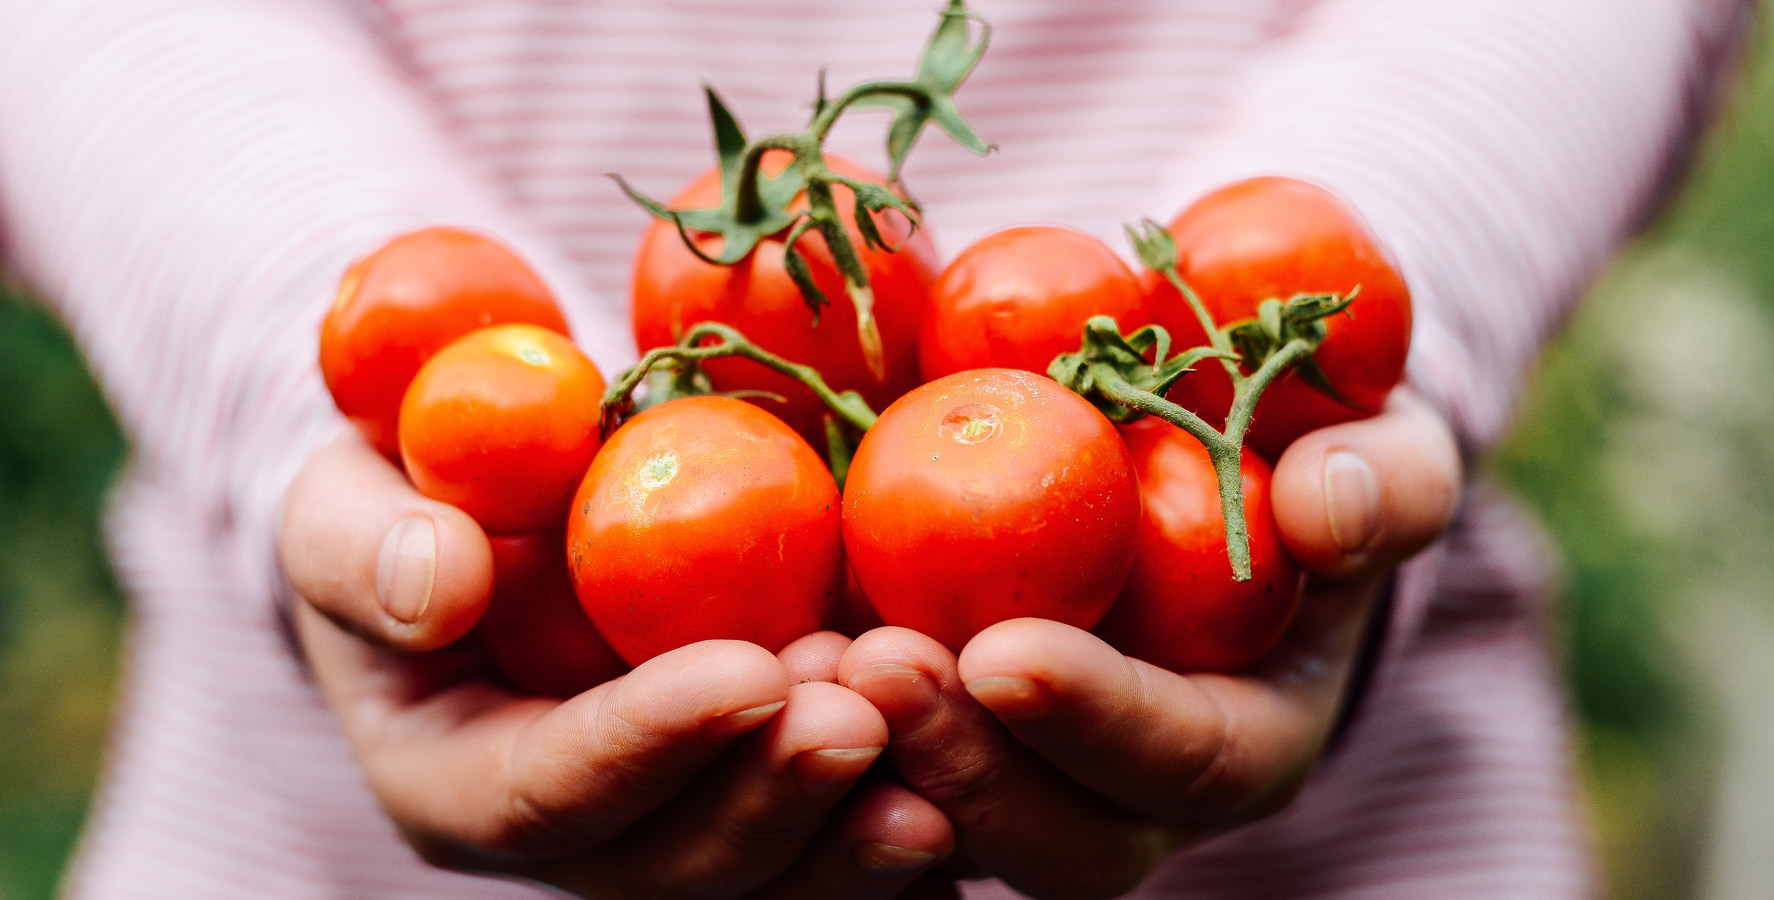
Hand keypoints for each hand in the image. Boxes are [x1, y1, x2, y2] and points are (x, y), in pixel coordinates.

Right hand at [281, 436, 955, 897]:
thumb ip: (362, 545)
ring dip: (858, 826)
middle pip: (678, 861)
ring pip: (774, 874)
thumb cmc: (399, 496)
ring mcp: (673, 825)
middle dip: (777, 798)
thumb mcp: (342, 498)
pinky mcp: (756, 795)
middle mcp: (578, 834)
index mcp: (458, 779)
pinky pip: (837, 837)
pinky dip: (910, 809)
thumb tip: (438, 585)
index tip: (746, 676)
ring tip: (943, 757)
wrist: (479, 514)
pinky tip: (981, 773)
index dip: (647, 745)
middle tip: (868, 710)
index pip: (550, 791)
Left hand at [836, 391, 1459, 898]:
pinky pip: (879, 767)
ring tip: (795, 663)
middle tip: (870, 665)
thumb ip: (1386, 483)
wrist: (1217, 465)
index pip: (1181, 765)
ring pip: (945, 825)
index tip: (1005, 655)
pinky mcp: (950, 735)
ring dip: (870, 759)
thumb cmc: (1310, 458)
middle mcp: (1133, 793)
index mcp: (1247, 741)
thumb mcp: (1381, 453)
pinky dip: (816, 727)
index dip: (1098, 723)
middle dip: (960, 765)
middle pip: (1050, 838)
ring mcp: (1033, 776)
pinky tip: (757, 652)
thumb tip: (1328, 504)